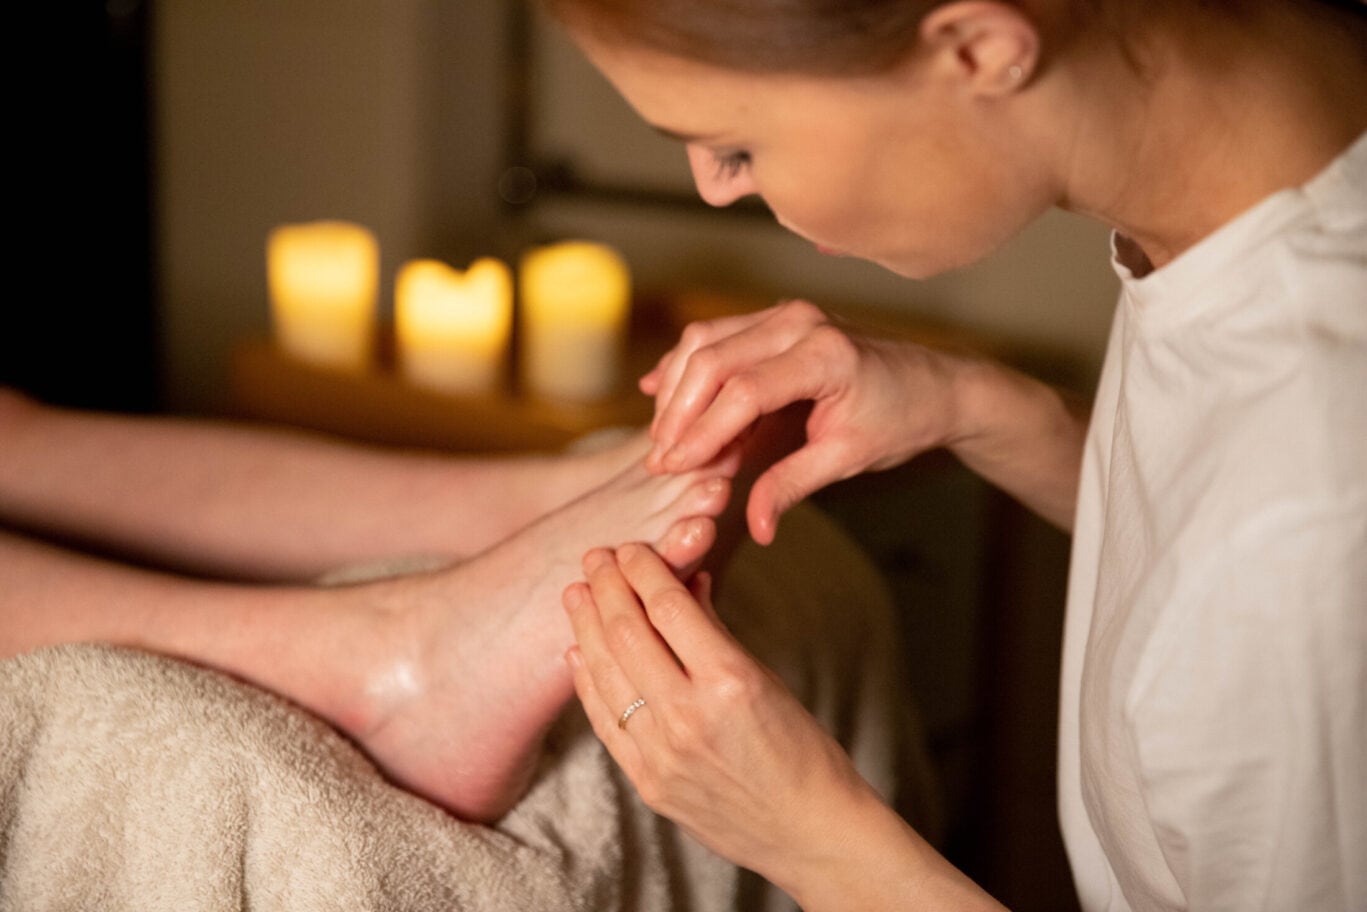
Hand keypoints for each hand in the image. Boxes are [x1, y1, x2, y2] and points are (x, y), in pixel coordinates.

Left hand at [561, 542, 880, 890]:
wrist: (811, 833)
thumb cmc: (803, 752)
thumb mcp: (767, 679)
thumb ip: (716, 631)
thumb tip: (686, 581)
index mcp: (730, 683)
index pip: (668, 608)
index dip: (642, 569)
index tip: (630, 548)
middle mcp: (689, 717)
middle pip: (627, 634)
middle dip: (605, 588)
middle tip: (595, 558)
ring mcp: (662, 755)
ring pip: (605, 674)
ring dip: (586, 627)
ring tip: (576, 594)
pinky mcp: (647, 784)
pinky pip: (605, 722)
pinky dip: (587, 681)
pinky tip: (578, 651)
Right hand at [641, 300, 963, 542]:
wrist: (932, 385)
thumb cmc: (898, 421)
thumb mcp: (847, 459)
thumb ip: (793, 485)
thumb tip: (757, 527)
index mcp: (824, 355)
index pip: (744, 392)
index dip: (702, 432)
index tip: (674, 467)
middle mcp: (800, 322)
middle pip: (713, 359)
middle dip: (679, 412)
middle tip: (661, 459)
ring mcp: (785, 314)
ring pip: (705, 341)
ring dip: (677, 388)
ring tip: (665, 439)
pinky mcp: (775, 318)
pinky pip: (717, 335)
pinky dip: (687, 365)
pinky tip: (658, 391)